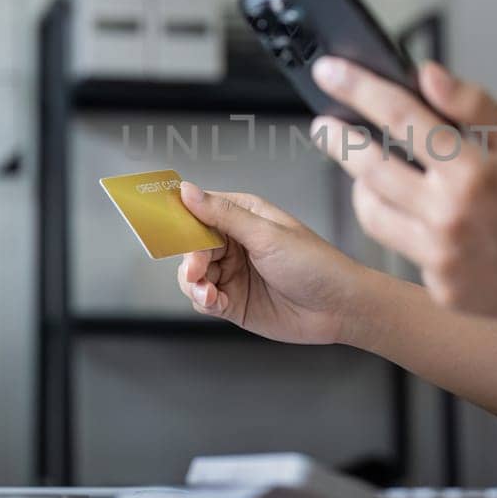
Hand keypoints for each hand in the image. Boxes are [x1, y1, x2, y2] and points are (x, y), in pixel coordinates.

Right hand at [176, 183, 374, 344]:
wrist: (340, 307)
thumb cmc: (314, 263)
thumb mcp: (266, 235)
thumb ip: (222, 215)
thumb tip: (186, 190)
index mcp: (242, 215)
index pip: (198, 210)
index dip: (177, 217)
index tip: (156, 224)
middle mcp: (234, 242)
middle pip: (190, 246)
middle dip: (188, 258)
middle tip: (194, 270)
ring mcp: (233, 273)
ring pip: (192, 276)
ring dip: (193, 283)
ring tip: (207, 292)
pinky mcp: (233, 302)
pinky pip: (204, 299)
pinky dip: (203, 300)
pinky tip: (214, 301)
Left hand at [309, 57, 496, 331]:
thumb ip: (475, 107)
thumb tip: (426, 75)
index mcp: (474, 173)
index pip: (400, 117)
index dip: (359, 89)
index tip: (331, 71)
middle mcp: (450, 219)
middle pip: (370, 169)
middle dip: (340, 141)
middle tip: (326, 126)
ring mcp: (442, 260)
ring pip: (375, 215)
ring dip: (365, 187)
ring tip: (372, 172)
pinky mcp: (442, 289)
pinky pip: (405, 249)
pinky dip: (408, 226)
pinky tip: (428, 216)